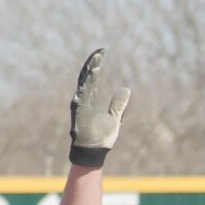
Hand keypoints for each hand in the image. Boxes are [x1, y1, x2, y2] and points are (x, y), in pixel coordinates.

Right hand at [68, 48, 129, 167]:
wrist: (94, 152)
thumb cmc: (101, 137)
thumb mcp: (115, 117)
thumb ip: (118, 103)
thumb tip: (125, 88)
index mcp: (90, 99)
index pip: (92, 77)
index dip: (96, 64)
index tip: (102, 52)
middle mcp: (83, 99)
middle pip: (87, 76)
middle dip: (93, 63)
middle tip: (100, 51)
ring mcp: (80, 104)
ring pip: (84, 83)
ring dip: (90, 70)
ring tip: (97, 58)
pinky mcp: (79, 110)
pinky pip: (83, 93)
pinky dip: (88, 82)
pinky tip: (94, 72)